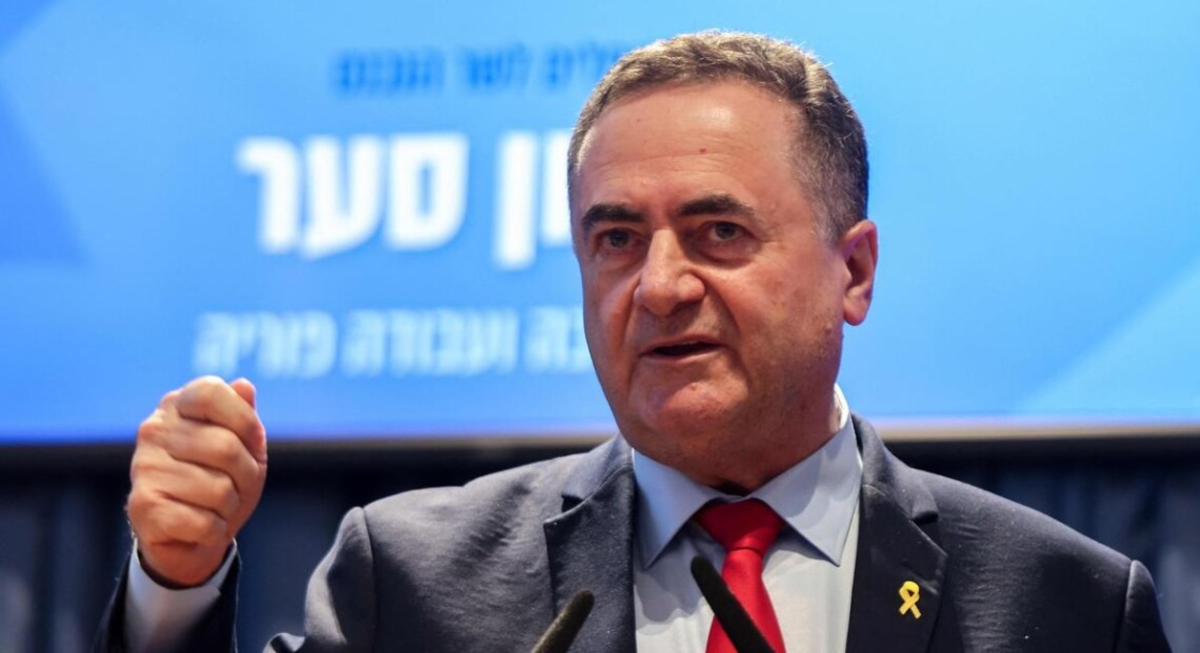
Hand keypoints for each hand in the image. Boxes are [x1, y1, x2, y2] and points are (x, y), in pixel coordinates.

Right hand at [126, 376, 267, 586]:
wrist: (189, 537)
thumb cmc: (221, 481)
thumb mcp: (244, 446)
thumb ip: (244, 416)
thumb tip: (244, 386)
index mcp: (177, 406)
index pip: (211, 393)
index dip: (244, 421)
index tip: (250, 442)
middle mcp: (154, 431)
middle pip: (225, 447)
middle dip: (247, 475)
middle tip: (236, 486)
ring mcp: (144, 468)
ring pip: (219, 489)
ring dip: (230, 506)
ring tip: (215, 507)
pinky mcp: (142, 506)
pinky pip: (204, 522)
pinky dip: (215, 530)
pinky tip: (201, 527)